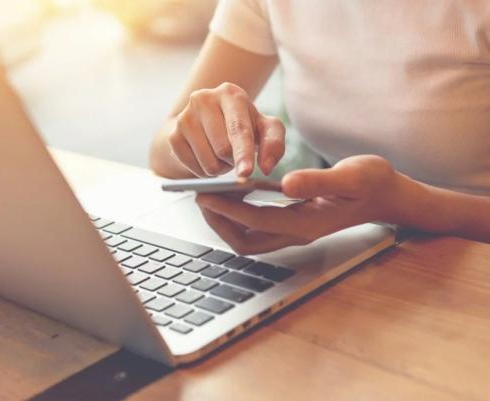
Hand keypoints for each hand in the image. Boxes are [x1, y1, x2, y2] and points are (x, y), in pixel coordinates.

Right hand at [168, 82, 285, 176]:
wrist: (209, 124)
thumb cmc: (244, 125)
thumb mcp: (265, 129)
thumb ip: (274, 144)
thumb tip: (266, 167)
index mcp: (230, 93)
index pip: (238, 129)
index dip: (243, 153)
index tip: (246, 173)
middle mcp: (203, 98)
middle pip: (222, 148)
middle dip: (233, 161)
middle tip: (236, 154)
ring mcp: (184, 116)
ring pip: (207, 161)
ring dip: (220, 168)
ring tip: (221, 156)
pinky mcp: (173, 134)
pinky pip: (192, 167)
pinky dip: (204, 171)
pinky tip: (207, 158)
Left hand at [196, 155, 405, 253]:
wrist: (387, 197)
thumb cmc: (371, 184)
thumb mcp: (351, 176)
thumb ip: (319, 180)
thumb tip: (286, 182)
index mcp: (307, 222)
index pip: (256, 220)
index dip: (227, 209)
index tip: (204, 194)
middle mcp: (296, 233)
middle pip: (245, 241)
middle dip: (218, 222)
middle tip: (200, 197)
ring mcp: (294, 232)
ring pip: (249, 239)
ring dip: (225, 222)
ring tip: (209, 196)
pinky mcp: (292, 225)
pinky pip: (256, 229)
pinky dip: (238, 217)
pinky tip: (232, 194)